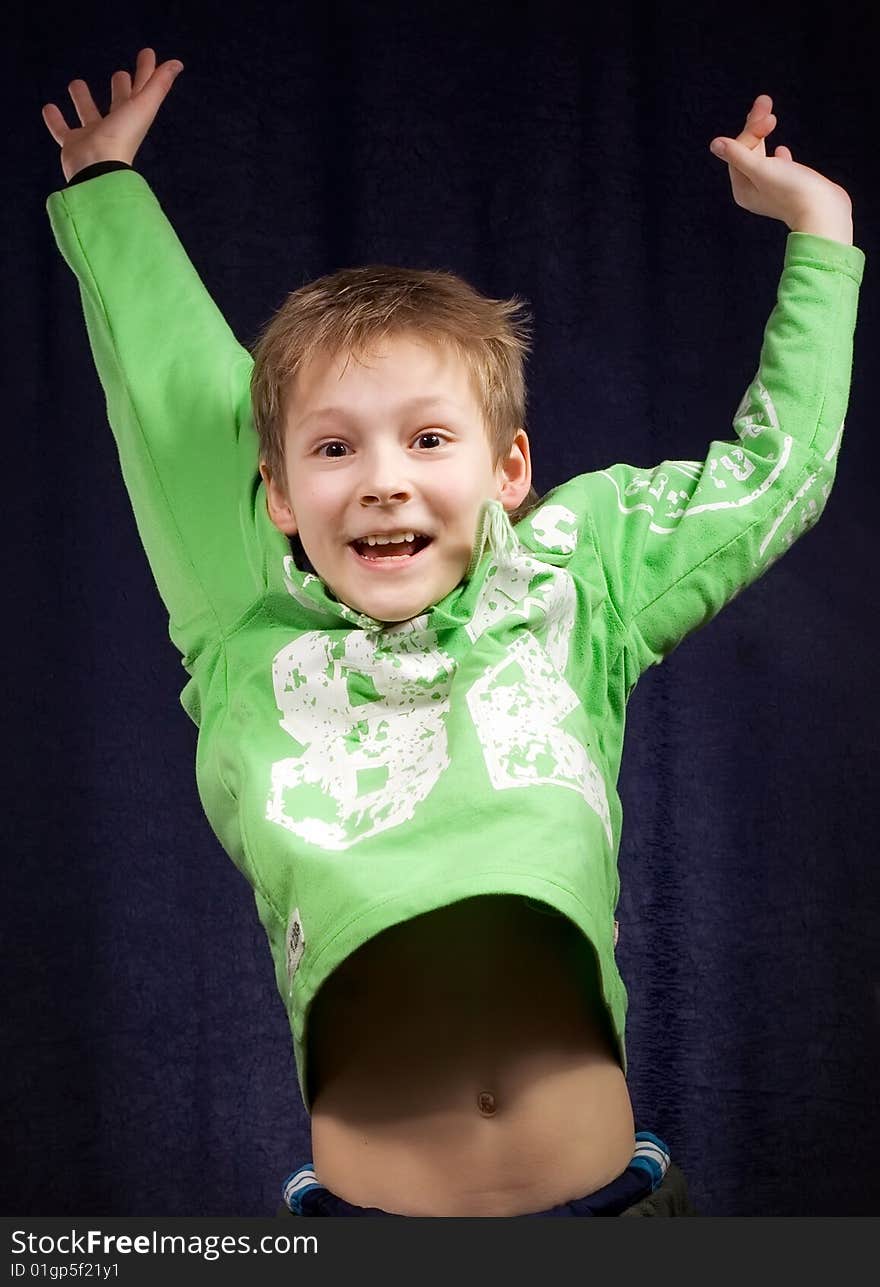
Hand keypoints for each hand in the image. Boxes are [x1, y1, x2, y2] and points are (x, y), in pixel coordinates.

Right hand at [41, 48, 183, 182]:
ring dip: (84, 100)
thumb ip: (158, 85)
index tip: (147, 53)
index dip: (146, 71)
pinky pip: (63, 131)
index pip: (141, 89)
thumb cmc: (120, 136)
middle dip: (120, 89)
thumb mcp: (143, 107)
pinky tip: (48, 107)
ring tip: (76, 83)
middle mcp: (115, 126)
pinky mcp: (74, 145)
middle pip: (119, 104)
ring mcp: (94, 137)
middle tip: (119, 74)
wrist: (97, 169)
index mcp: (133, 118)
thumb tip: (178, 63)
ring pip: (89, 115)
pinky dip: (56, 120)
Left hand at [710, 95, 852, 234]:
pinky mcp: (790, 187)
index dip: (752, 130)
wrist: (824, 212)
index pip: (739, 150)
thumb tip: (715, 144)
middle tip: (765, 100)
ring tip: (771, 116)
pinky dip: (778, 157)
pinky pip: (778, 168)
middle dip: (756, 126)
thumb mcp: (761, 170)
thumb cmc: (792, 191)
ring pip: (762, 156)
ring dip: (765, 136)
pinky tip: (782, 151)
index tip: (770, 116)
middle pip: (749, 152)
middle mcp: (753, 190)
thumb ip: (738, 155)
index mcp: (742, 188)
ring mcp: (771, 189)